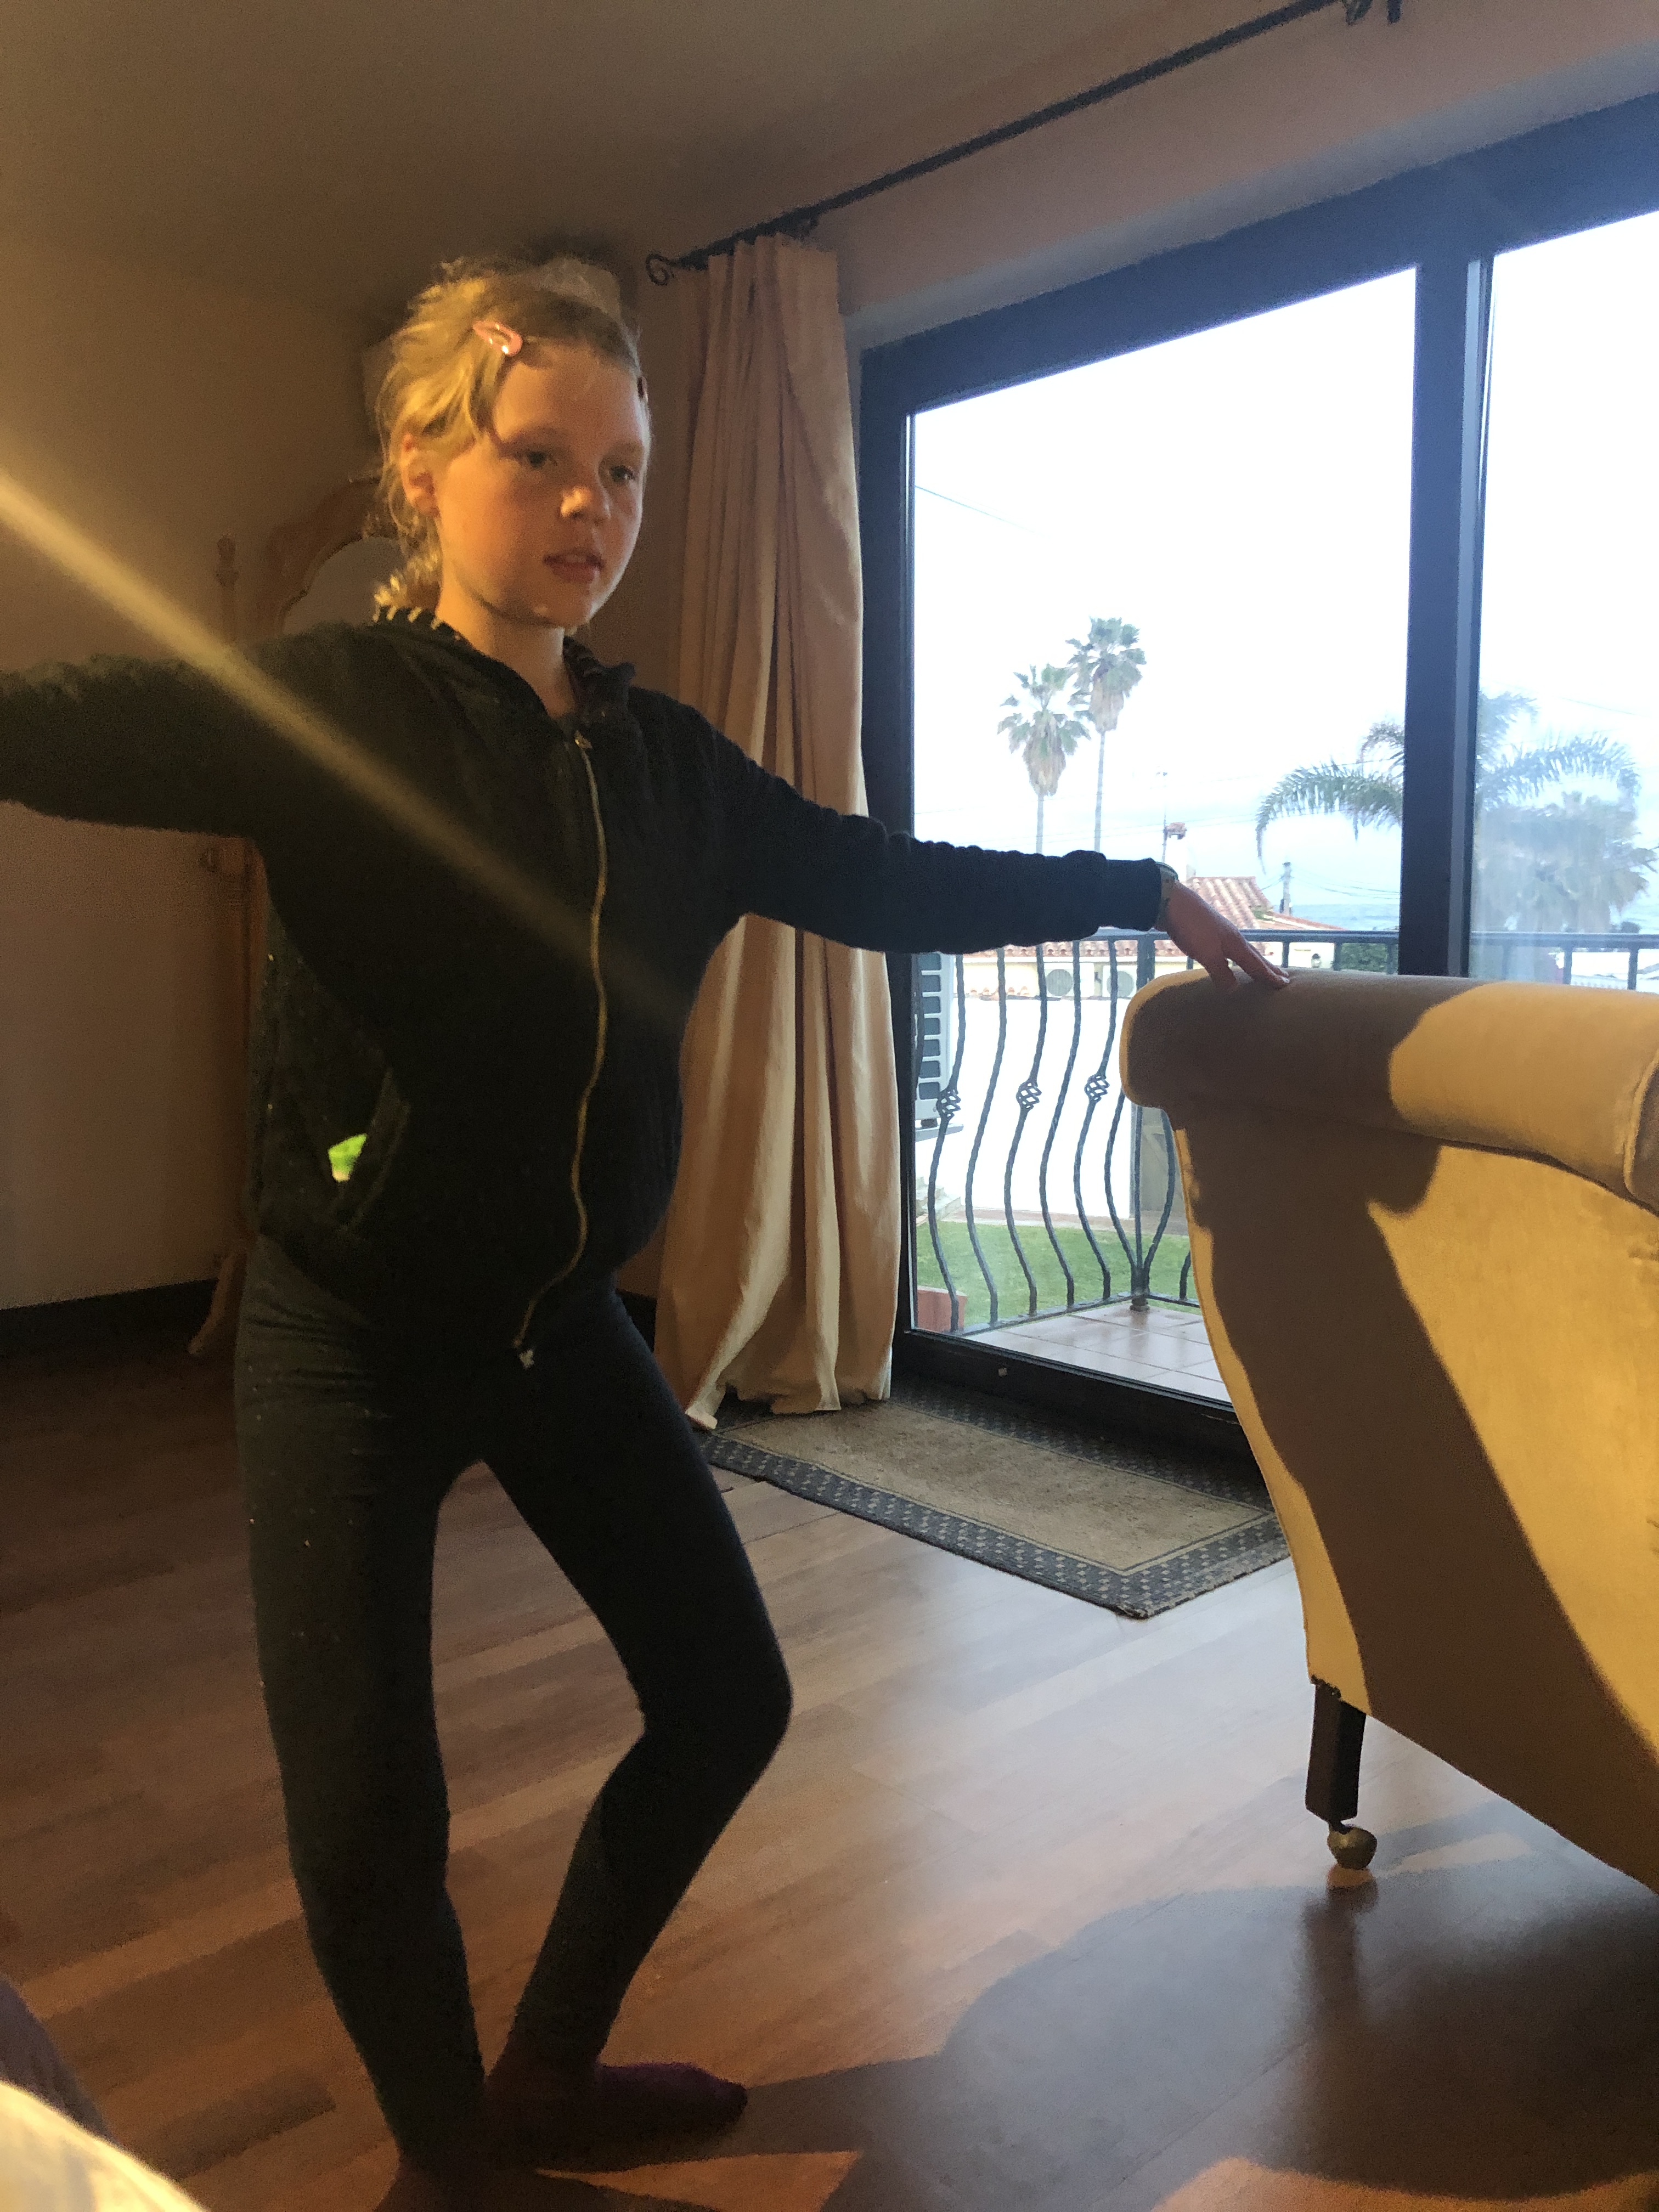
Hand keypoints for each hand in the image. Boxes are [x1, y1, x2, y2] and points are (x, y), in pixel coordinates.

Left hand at [1161, 882, 1289, 990]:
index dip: (1268, 976)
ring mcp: (1221, 933)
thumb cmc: (1191, 927)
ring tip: (1264, 967)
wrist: (1172, 901)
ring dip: (1256, 961)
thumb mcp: (1206, 953)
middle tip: (1285, 976)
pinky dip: (1238, 956)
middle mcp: (1233, 937)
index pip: (1256, 964)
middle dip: (1269, 967)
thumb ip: (1220, 972)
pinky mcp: (1210, 931)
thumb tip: (1235, 990)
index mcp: (1235, 943)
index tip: (1284, 984)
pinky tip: (1232, 956)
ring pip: (1244, 951)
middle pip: (1255, 955)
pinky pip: (1231, 949)